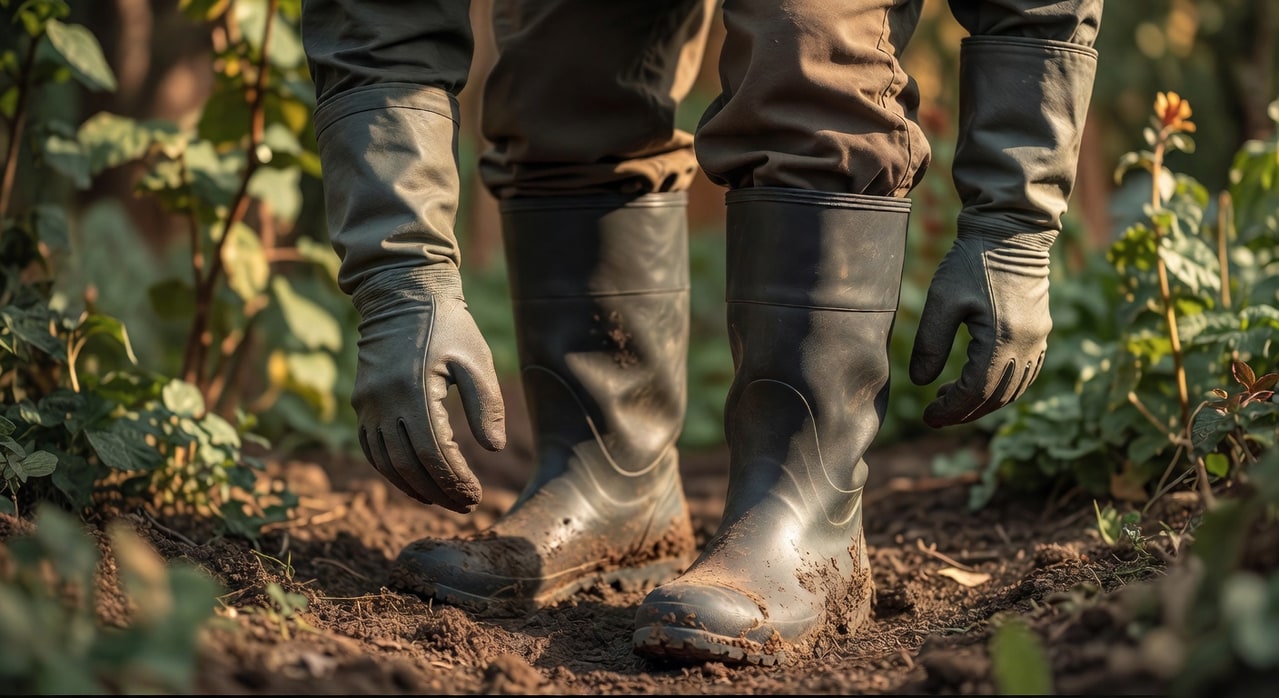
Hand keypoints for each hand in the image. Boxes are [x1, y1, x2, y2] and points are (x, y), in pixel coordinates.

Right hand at [350, 267, 505, 512]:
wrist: (402, 294)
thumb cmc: (448, 326)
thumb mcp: (476, 360)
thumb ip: (487, 404)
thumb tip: (493, 448)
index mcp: (415, 391)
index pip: (434, 454)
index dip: (454, 481)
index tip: (475, 496)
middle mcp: (384, 401)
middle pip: (408, 465)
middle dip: (437, 492)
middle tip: (464, 505)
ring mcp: (368, 403)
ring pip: (385, 462)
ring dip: (413, 487)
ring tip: (442, 500)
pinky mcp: (361, 401)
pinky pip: (370, 448)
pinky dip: (390, 471)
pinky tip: (413, 481)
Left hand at [908, 226, 1053, 427]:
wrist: (1010, 231)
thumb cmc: (972, 261)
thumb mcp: (942, 300)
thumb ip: (930, 343)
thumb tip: (921, 384)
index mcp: (1002, 339)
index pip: (976, 392)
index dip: (951, 409)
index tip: (928, 417)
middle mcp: (1027, 344)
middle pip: (997, 396)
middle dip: (965, 412)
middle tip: (935, 416)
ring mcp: (1038, 338)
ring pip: (1014, 388)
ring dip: (983, 402)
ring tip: (950, 400)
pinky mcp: (1040, 330)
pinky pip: (1025, 373)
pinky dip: (1002, 387)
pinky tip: (977, 383)